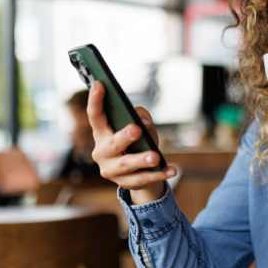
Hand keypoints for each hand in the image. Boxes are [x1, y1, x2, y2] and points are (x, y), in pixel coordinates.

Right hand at [87, 81, 175, 203]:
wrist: (138, 173)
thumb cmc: (137, 142)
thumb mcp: (139, 127)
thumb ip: (141, 117)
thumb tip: (144, 123)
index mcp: (101, 134)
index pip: (95, 116)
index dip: (96, 100)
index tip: (100, 84)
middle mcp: (101, 152)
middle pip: (111, 144)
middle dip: (124, 137)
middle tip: (136, 130)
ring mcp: (111, 170)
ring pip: (126, 164)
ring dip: (142, 159)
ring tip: (155, 156)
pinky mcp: (125, 183)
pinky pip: (143, 179)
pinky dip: (159, 174)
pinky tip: (172, 170)